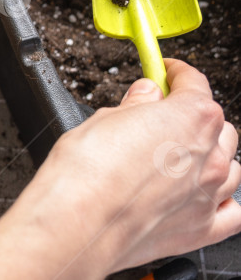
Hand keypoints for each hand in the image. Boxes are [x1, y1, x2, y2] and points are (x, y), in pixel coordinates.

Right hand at [0, 59, 240, 278]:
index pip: (194, 84)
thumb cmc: (86, 172)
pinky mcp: (200, 229)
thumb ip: (133, 106)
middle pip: (217, 125)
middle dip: (194, 114)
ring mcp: (208, 194)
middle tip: (163, 114)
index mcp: (191, 117)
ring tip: (181, 154)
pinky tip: (203, 194)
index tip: (166, 72)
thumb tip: (144, 96)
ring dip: (211, 154)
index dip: (177, 74)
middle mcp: (208, 155)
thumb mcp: (102, 118)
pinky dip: (224, 199)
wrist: (77, 222)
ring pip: (230, 166)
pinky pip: (233, 211)